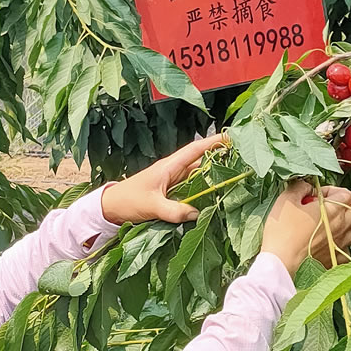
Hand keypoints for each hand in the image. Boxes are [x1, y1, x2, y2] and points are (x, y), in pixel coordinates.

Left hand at [101, 134, 227, 224]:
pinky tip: (214, 197)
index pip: (194, 150)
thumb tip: (197, 214)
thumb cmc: (127, 201)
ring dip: (212, 177)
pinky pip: (191, 190)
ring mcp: (172, 182)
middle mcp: (173, 171)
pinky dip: (202, 192)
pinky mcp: (171, 193)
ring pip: (197, 177)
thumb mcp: (151, 206)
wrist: (110, 208)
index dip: (213, 143)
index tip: (231, 137)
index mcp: (168, 167)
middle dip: (219, 159)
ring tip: (234, 178)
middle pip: (200, 163)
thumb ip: (174, 211)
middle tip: (241, 159)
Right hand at [261, 182, 350, 274]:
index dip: (331, 190)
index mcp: (334, 209)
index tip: (317, 195)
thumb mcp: (286, 200)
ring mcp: (341, 244)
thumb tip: (307, 185)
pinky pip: (350, 249)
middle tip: (335, 203)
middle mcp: (342, 226)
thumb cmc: (282, 230)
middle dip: (350, 202)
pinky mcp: (336, 260)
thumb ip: (299, 187)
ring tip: (336, 222)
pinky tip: (332, 242)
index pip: (345, 193)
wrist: (281, 262)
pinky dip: (344, 243)